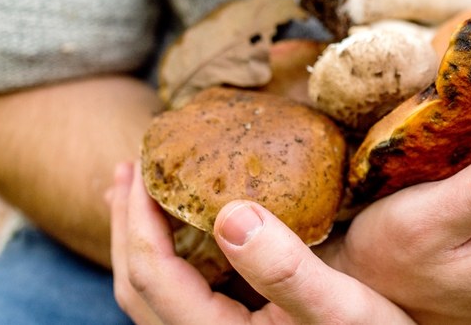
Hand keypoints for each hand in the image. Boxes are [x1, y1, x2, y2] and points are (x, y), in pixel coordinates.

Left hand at [107, 161, 413, 324]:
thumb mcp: (344, 307)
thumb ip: (286, 267)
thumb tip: (227, 211)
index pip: (152, 274)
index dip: (139, 218)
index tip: (144, 164)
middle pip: (138, 289)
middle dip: (127, 226)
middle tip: (128, 169)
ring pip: (154, 298)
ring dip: (141, 242)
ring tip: (140, 194)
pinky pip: (181, 299)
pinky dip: (171, 259)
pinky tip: (191, 232)